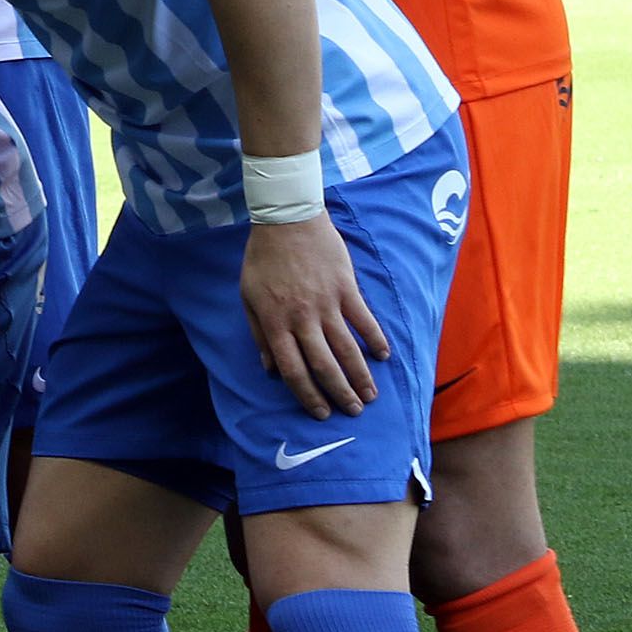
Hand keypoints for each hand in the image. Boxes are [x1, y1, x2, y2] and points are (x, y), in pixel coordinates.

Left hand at [240, 211, 386, 419]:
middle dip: (339, 394)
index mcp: (274, 322)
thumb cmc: (263, 259)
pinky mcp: (346, 288)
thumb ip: (259, 334)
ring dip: (360, 376)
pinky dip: (375, 340)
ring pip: (347, 349)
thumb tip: (270, 369)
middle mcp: (301, 318)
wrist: (286, 219)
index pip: (293, 370)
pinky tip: (383, 356)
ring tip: (370, 396)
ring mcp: (326, 303)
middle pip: (323, 365)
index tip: (320, 412)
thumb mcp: (248, 297)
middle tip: (352, 412)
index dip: (307, 395)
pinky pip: (364, 320)